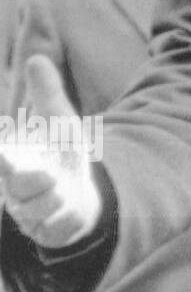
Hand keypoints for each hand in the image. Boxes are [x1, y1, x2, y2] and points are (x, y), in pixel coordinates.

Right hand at [0, 55, 101, 249]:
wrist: (82, 192)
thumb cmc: (61, 155)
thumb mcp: (59, 121)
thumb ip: (47, 94)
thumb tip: (37, 59)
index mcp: (12, 162)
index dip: (0, 157)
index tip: (3, 152)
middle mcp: (15, 189)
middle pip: (18, 185)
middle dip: (33, 180)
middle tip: (50, 175)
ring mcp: (30, 213)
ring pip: (39, 209)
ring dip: (57, 199)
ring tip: (64, 190)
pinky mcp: (48, 231)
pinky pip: (55, 229)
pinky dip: (66, 220)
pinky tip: (72, 212)